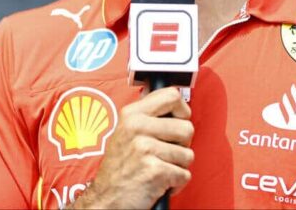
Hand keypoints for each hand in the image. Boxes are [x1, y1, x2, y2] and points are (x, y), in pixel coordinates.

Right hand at [69, 87, 193, 208]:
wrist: (106, 198)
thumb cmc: (119, 167)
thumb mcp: (125, 131)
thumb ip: (147, 115)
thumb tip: (172, 99)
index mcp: (131, 114)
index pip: (172, 96)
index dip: (182, 110)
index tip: (178, 121)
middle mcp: (137, 127)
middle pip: (187, 127)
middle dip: (182, 145)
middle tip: (166, 153)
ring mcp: (145, 148)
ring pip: (188, 154)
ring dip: (178, 166)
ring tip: (159, 168)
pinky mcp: (154, 170)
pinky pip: (184, 175)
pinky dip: (176, 184)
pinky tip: (160, 182)